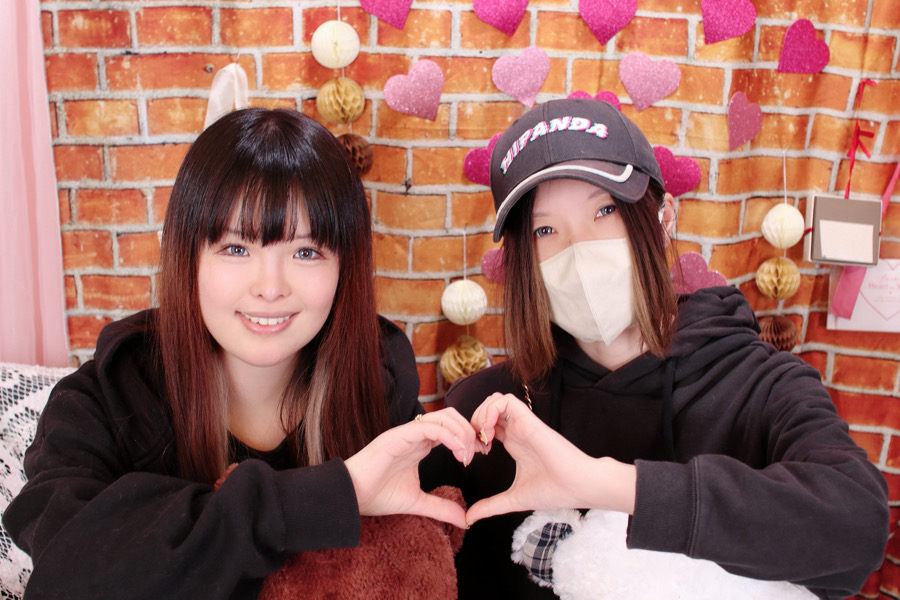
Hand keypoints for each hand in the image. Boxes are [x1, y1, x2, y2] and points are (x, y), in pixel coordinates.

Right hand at [344, 408, 475, 529]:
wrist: (351, 496)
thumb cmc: (377, 495)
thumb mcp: (417, 502)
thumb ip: (440, 508)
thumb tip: (465, 520)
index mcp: (420, 445)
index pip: (451, 428)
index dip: (468, 438)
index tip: (479, 455)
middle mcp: (415, 435)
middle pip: (451, 416)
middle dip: (469, 431)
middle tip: (478, 452)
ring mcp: (407, 433)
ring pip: (443, 417)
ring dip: (461, 432)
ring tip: (467, 455)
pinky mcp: (398, 436)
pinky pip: (428, 427)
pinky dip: (448, 435)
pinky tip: (457, 452)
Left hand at [466, 393, 636, 523]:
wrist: (579, 486)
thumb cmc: (554, 491)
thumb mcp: (514, 499)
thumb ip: (491, 506)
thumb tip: (469, 519)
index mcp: (514, 443)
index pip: (487, 425)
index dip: (474, 435)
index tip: (473, 455)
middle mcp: (517, 430)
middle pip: (487, 409)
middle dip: (473, 423)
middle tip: (474, 446)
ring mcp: (522, 424)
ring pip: (494, 400)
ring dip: (481, 415)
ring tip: (483, 438)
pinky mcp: (529, 421)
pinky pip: (505, 401)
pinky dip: (491, 411)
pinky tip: (490, 433)